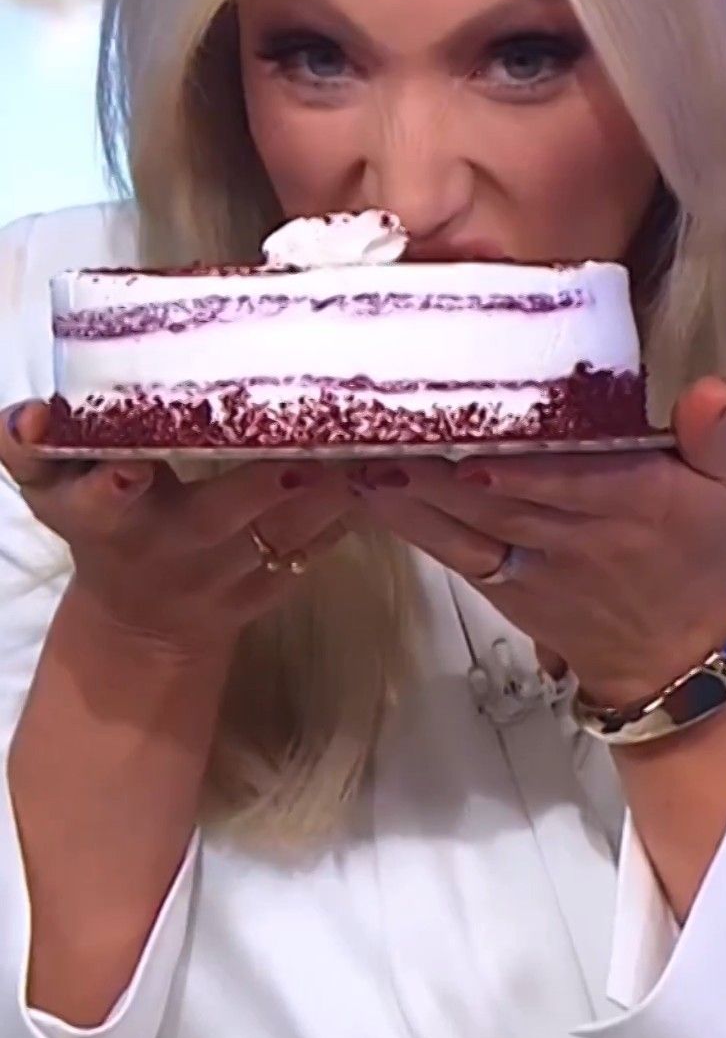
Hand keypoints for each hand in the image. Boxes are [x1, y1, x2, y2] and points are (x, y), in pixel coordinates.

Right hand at [0, 401, 355, 661]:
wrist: (141, 622)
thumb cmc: (99, 525)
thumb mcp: (52, 490)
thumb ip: (30, 447)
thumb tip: (27, 414)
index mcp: (103, 519)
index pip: (96, 503)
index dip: (110, 486)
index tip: (131, 467)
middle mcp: (165, 548)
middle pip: (216, 516)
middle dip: (259, 483)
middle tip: (305, 437)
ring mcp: (222, 574)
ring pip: (283, 531)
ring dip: (328, 490)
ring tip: (367, 440)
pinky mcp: (267, 588)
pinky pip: (314, 550)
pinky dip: (348, 512)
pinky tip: (379, 471)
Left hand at [350, 377, 725, 708]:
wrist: (669, 656)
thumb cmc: (691, 554)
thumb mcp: (723, 490)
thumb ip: (714, 436)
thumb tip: (712, 389)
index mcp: (632, 505)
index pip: (573, 486)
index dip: (522, 472)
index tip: (476, 448)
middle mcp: (575, 537)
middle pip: (500, 500)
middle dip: (441, 463)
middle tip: (387, 417)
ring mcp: (531, 565)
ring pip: (466, 524)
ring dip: (411, 489)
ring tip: (360, 448)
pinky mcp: (499, 584)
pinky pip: (450, 552)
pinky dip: (408, 521)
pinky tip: (368, 488)